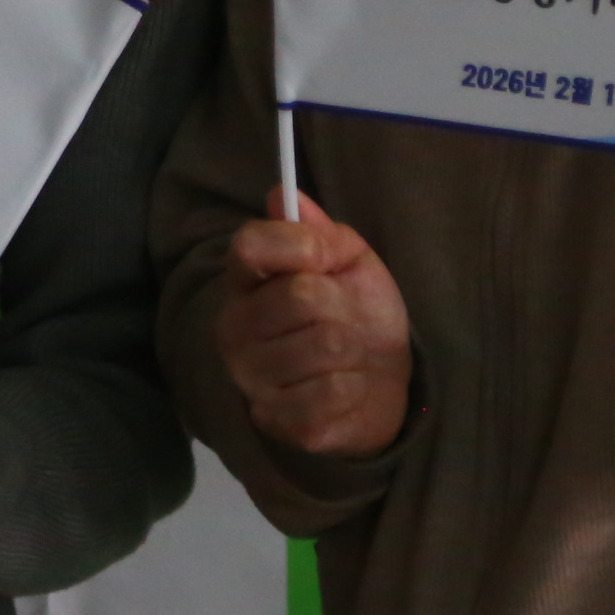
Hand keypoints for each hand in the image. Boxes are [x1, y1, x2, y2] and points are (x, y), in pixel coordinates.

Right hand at [213, 192, 411, 460]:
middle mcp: (234, 330)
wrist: (380, 387)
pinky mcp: (279, 420)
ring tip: (348, 356)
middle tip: (345, 318)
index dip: (299, 245)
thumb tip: (283, 194)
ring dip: (354, 348)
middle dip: (343, 304)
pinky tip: (347, 389)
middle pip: (302, 294)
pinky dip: (357, 386)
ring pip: (325, 343)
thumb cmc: (359, 316)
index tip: (325, 257)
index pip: (249, 246)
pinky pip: (334, 389)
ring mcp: (252, 379)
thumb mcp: (351, 263)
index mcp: (244, 283)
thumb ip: (321, 232)